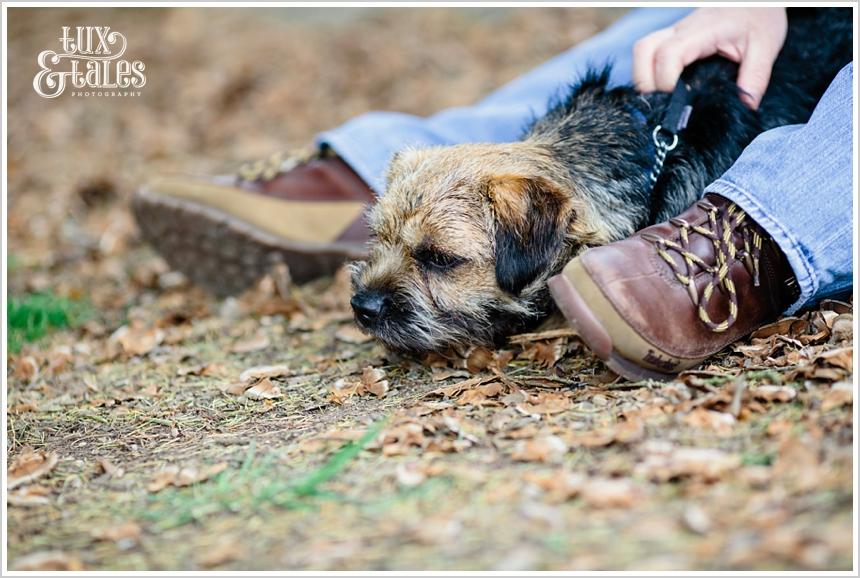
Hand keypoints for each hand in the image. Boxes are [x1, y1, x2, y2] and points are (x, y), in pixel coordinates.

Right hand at [633, 8, 787, 108]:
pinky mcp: (673, 39)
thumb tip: (745, 107)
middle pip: (644, 51)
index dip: (665, 81)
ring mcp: (674, 33)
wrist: (755, 0)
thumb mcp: (765, 47)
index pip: (669, 54)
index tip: (678, 102)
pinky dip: (650, 74)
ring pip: (641, 51)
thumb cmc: (759, 17)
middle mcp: (681, 30)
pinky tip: (666, 89)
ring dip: (644, 77)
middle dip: (646, 82)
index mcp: (703, 31)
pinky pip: (649, 55)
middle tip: (665, 103)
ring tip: (663, 98)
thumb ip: (755, 77)